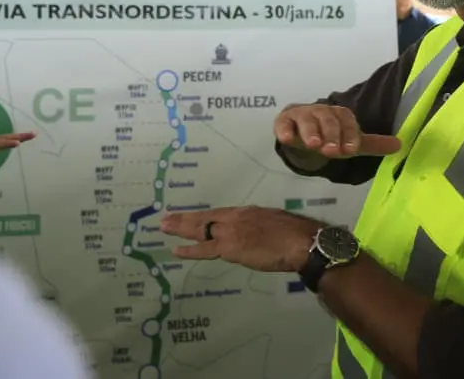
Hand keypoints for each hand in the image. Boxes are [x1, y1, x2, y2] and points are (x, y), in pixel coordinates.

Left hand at [0, 132, 35, 193]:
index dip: (5, 144)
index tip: (17, 143)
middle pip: (4, 138)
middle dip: (19, 136)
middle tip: (33, 134)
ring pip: (5, 137)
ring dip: (19, 135)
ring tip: (32, 134)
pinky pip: (2, 140)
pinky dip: (12, 138)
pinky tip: (19, 139)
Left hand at [160, 206, 320, 271]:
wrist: (299, 241)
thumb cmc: (293, 232)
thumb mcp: (272, 220)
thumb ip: (257, 224)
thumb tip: (252, 230)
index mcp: (244, 212)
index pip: (217, 214)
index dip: (200, 216)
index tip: (187, 216)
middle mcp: (233, 219)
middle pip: (204, 218)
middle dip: (184, 219)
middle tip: (165, 218)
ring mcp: (230, 232)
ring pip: (200, 230)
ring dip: (180, 229)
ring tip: (164, 227)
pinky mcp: (230, 248)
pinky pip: (205, 250)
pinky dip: (190, 251)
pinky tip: (176, 250)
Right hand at [274, 104, 400, 157]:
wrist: (300, 131)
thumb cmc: (328, 135)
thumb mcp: (349, 142)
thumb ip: (372, 144)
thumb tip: (400, 145)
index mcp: (339, 115)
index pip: (347, 122)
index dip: (349, 135)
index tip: (350, 150)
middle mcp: (321, 111)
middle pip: (328, 119)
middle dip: (331, 135)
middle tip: (332, 151)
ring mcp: (302, 115)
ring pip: (307, 120)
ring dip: (311, 131)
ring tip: (314, 144)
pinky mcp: (284, 121)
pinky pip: (283, 123)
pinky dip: (284, 130)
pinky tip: (286, 139)